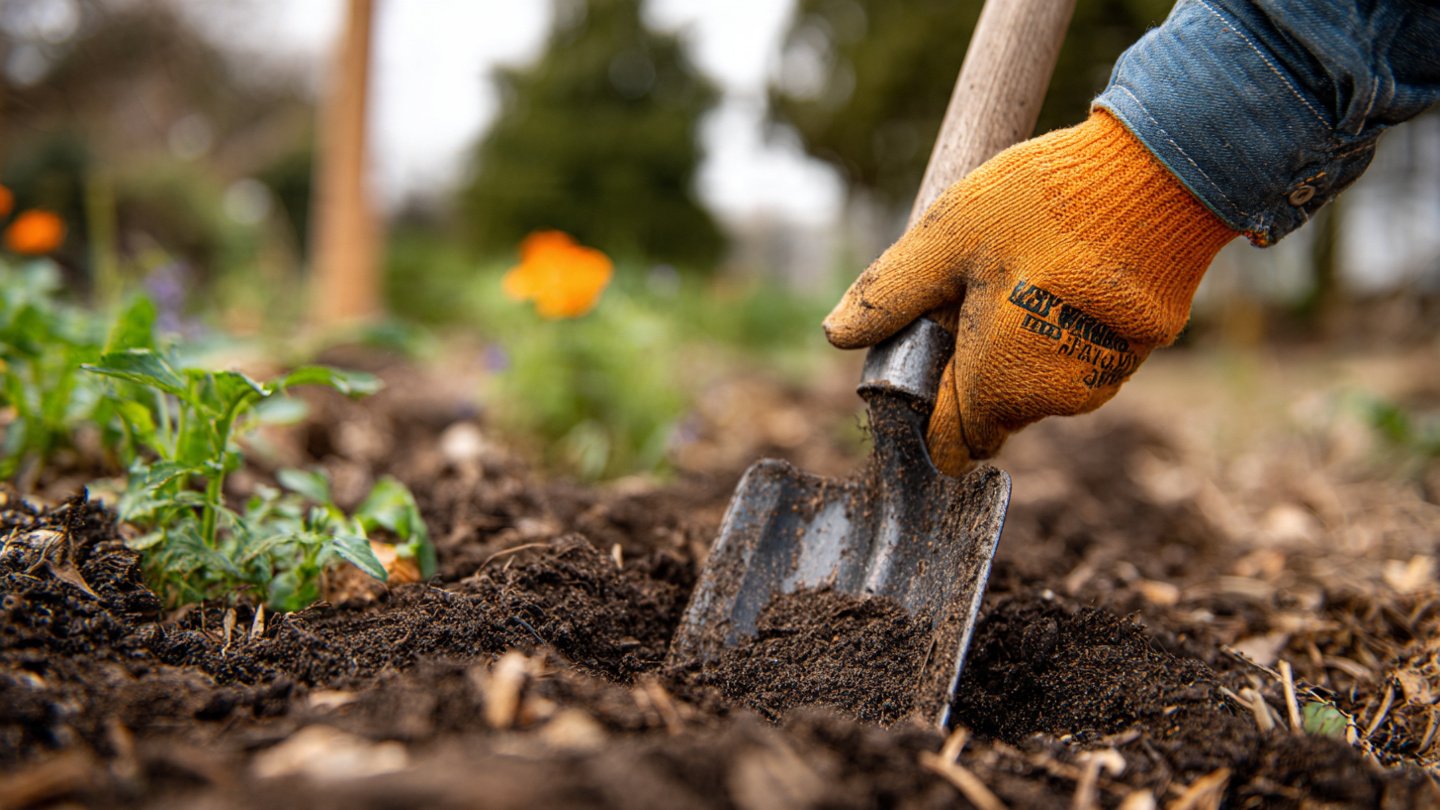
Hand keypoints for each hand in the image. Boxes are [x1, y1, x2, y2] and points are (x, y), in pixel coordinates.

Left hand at [824, 110, 1236, 473]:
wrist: (1166, 173)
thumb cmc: (1048, 204)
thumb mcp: (946, 236)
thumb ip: (889, 292)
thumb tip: (836, 334)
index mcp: (999, 386)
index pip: (950, 445)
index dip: (927, 411)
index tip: (923, 359)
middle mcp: (1055, 401)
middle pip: (989, 410)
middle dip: (971, 366)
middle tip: (971, 289)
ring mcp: (1103, 379)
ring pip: (1034, 384)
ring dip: (1016, 344)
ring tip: (1022, 268)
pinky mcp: (1136, 351)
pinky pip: (1076, 357)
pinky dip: (1060, 327)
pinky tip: (1062, 269)